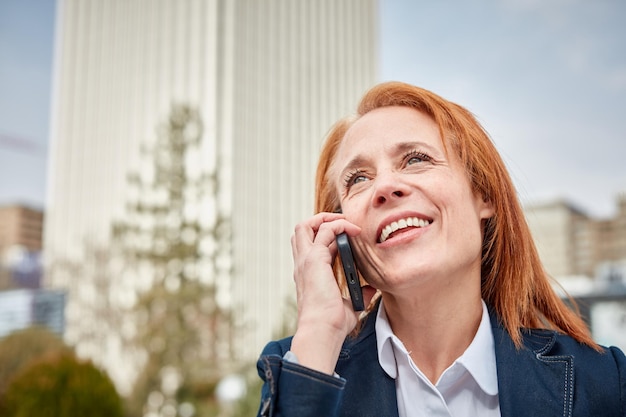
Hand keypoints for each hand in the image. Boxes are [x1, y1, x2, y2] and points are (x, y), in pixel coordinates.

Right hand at [290, 212, 372, 373]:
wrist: (323, 330)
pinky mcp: (315, 259)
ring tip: (346, 223)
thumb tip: (371, 288)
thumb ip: (358, 293)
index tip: (347, 238)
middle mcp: (303, 264)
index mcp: (308, 273)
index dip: (327, 236)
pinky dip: (340, 225)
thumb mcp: (349, 304)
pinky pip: (326, 230)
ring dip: (327, 218)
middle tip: (343, 224)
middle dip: (321, 220)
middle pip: (301, 230)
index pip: (310, 244)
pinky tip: (354, 231)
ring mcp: (306, 260)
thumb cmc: (333, 323)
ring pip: (305, 225)